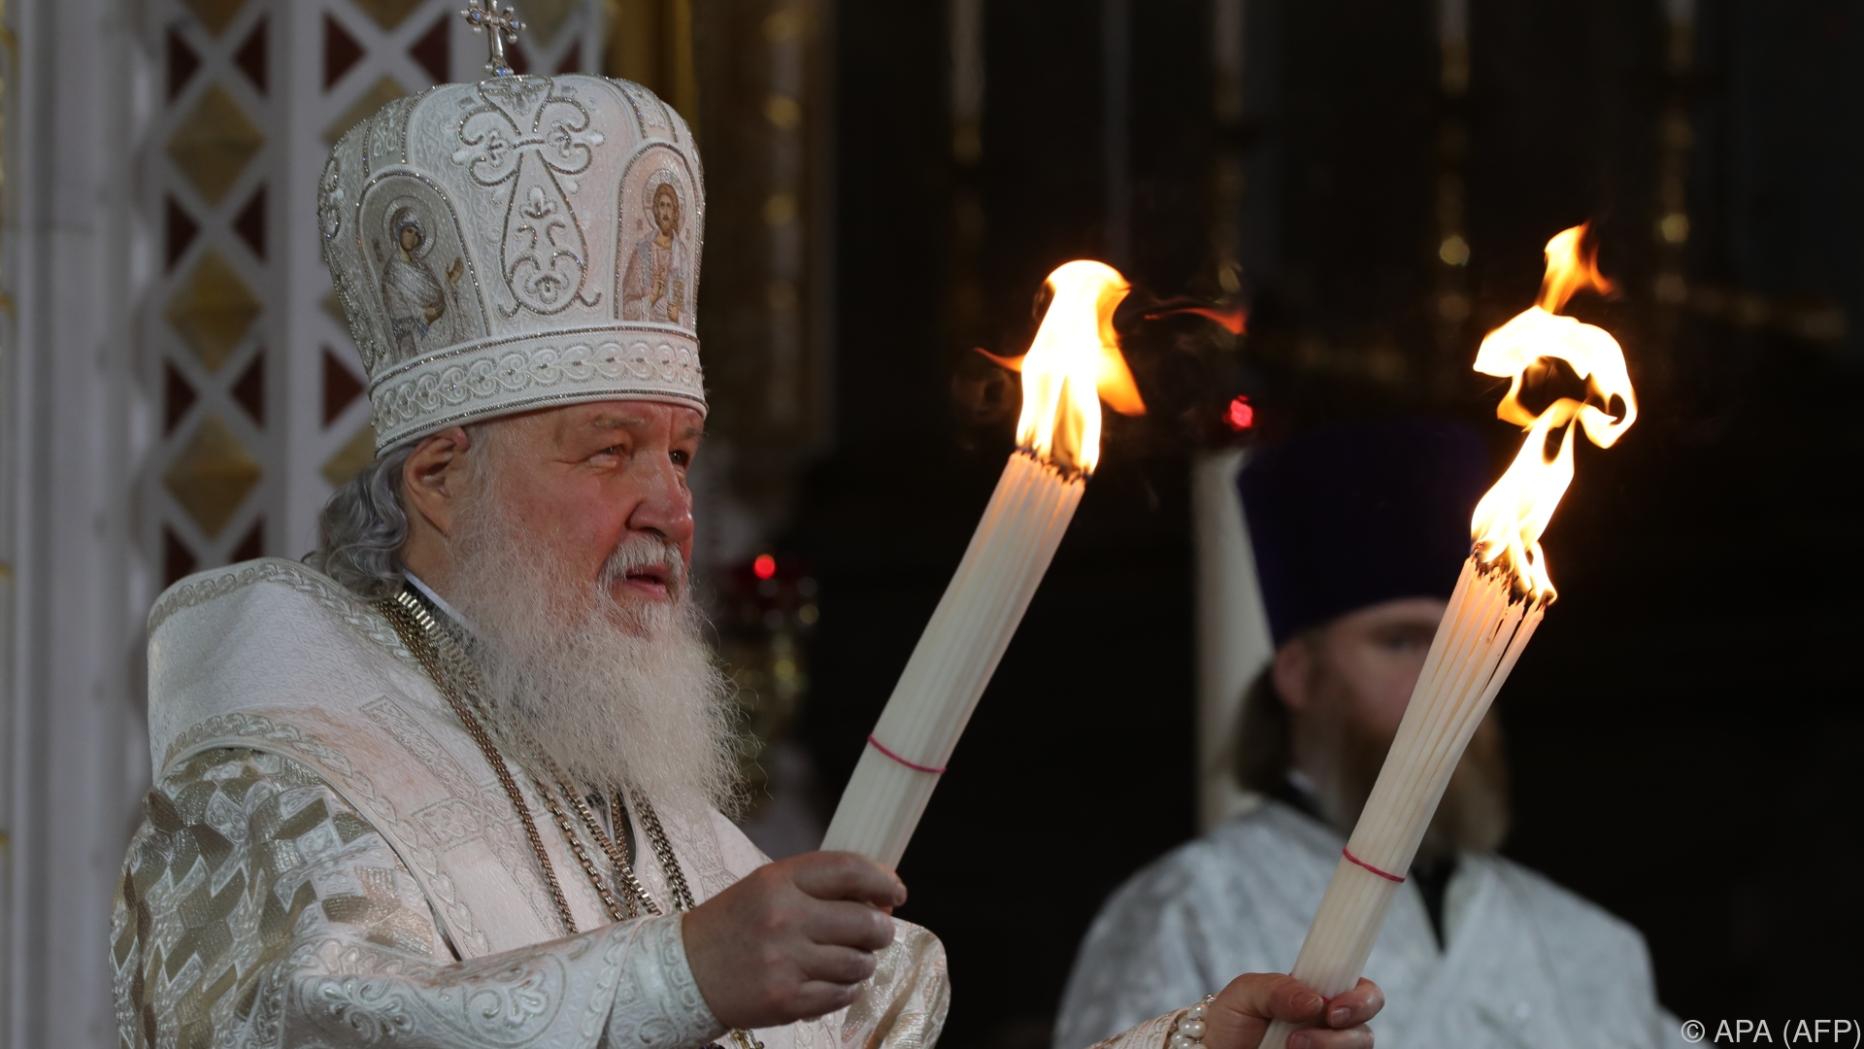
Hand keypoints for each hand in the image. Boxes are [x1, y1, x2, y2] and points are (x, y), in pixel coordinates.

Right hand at [682, 851, 903, 1029]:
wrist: (686, 972)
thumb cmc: (735, 923)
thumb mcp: (770, 887)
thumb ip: (821, 886)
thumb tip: (883, 895)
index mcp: (779, 881)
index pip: (850, 871)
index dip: (883, 881)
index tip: (896, 893)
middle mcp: (785, 918)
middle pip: (865, 922)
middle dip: (882, 929)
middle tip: (877, 934)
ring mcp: (786, 962)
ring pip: (859, 963)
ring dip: (863, 962)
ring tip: (847, 960)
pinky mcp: (786, 1001)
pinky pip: (842, 995)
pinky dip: (845, 990)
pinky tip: (830, 982)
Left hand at [1203, 974, 1383, 1048]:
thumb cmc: (1232, 1019)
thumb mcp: (1246, 993)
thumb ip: (1278, 989)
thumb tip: (1315, 999)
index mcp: (1324, 997)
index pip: (1365, 992)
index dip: (1362, 999)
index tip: (1333, 1010)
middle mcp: (1333, 1028)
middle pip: (1365, 1033)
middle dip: (1339, 1037)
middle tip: (1298, 1040)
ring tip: (1286, 1048)